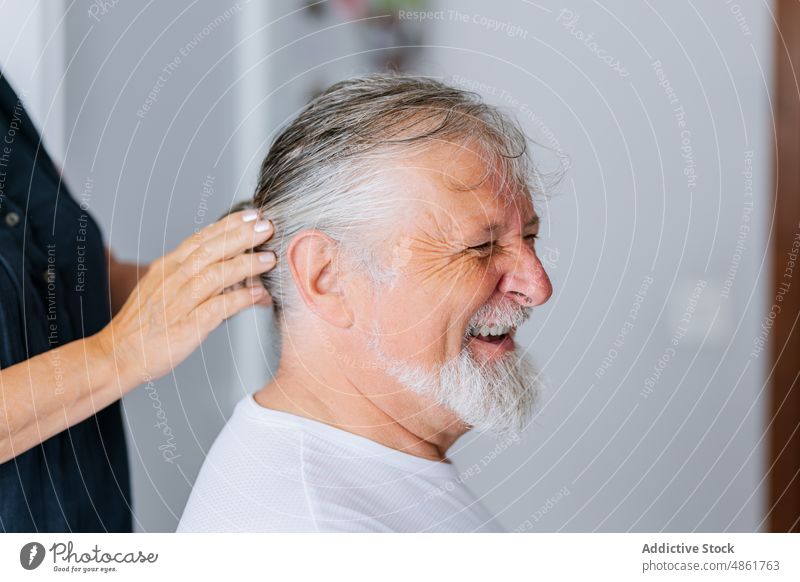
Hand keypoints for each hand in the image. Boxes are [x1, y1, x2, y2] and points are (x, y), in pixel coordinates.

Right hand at [95, 209, 274, 383]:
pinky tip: (259, 295)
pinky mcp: (186, 326)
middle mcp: (172, 280)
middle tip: (266, 226)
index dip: (227, 226)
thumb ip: (192, 277)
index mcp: (167, 268)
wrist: (117, 355)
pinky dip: (241, 299)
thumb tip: (229, 270)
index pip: (200, 239)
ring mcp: (179, 302)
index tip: (250, 216)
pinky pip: (217, 307)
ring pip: (215, 274)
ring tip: (269, 258)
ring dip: (245, 264)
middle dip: (240, 236)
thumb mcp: (163, 289)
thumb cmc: (143, 325)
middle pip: (209, 250)